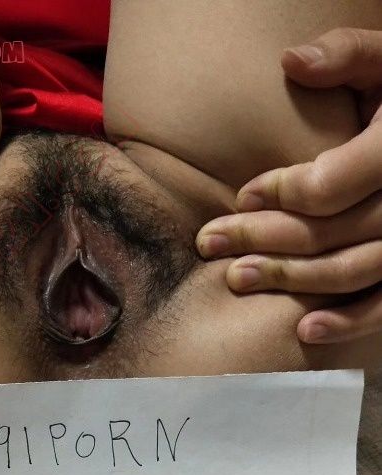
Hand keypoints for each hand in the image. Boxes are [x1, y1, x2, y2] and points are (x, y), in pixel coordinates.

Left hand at [196, 28, 381, 344]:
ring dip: (291, 281)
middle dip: (264, 239)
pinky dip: (349, 322)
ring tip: (236, 278)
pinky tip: (305, 330)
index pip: (330, 185)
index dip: (281, 193)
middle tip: (211, 242)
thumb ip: (347, 55)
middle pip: (329, 231)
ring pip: (351, 271)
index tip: (242, 194)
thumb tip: (291, 60)